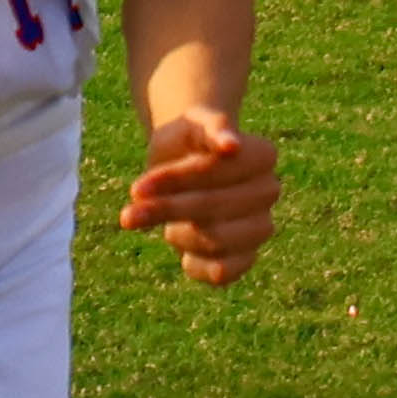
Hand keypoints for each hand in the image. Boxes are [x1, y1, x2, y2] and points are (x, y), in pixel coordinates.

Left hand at [122, 108, 283, 285]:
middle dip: (166, 210)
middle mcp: (269, 191)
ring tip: (166, 225)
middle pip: (213, 207)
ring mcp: (261, 225)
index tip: (136, 189)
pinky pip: (223, 273)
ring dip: (178, 235)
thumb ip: (210, 127)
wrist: (185, 162)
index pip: (216, 171)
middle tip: (128, 215)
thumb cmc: (186, 140)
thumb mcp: (189, 124)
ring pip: (217, 241)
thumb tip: (232, 145)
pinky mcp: (247, 256)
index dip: (174, 181)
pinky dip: (195, 265)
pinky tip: (183, 251)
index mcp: (263, 155)